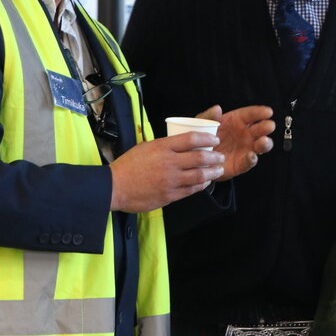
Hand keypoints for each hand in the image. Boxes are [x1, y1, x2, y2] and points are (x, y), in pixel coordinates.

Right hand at [109, 133, 223, 211]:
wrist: (114, 187)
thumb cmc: (128, 165)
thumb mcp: (146, 147)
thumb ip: (165, 146)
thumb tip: (183, 144)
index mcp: (162, 147)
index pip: (191, 139)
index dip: (207, 139)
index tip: (215, 140)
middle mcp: (169, 163)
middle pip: (200, 158)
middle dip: (215, 157)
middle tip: (221, 157)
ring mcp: (170, 180)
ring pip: (199, 176)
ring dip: (212, 173)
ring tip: (218, 170)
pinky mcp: (169, 195)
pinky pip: (191, 190)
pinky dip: (201, 185)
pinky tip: (205, 183)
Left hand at [197, 105, 274, 180]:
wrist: (196, 159)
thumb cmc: (203, 138)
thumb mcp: (203, 124)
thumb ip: (209, 116)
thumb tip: (217, 109)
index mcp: (237, 121)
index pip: (251, 114)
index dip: (260, 112)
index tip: (268, 112)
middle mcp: (244, 134)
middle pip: (260, 129)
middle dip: (266, 127)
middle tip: (269, 126)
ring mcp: (245, 149)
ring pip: (260, 146)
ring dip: (265, 144)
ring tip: (263, 141)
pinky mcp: (241, 164)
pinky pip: (249, 162)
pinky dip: (251, 160)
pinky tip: (251, 156)